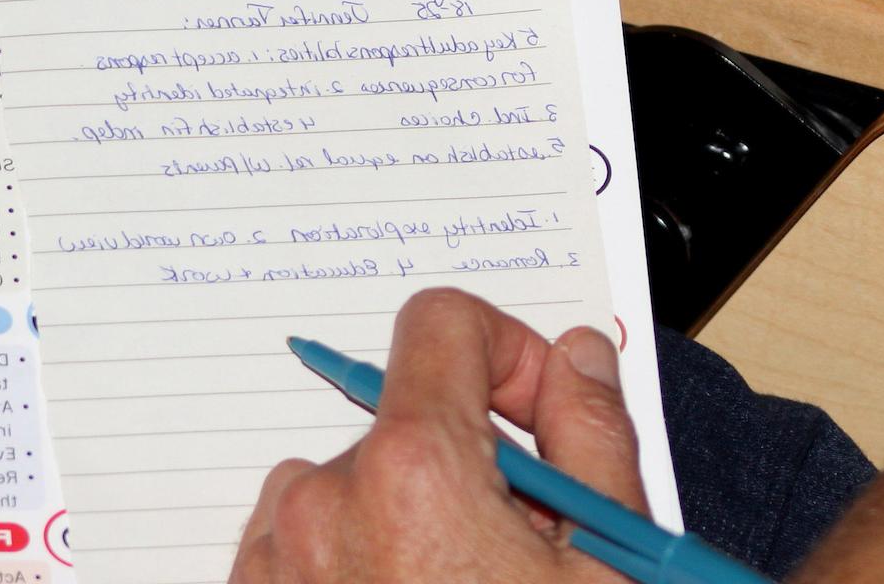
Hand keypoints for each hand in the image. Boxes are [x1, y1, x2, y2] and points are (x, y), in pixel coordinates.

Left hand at [231, 288, 645, 582]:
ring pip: (346, 489)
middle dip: (468, 464)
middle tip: (522, 550)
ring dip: (401, 521)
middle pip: (406, 420)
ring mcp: (275, 569)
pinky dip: (344, 568)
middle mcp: (322, 509)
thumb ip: (593, 438)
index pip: (441, 324)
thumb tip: (579, 359)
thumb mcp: (608, 563)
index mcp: (413, 472)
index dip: (506, 356)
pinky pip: (291, 553)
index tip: (537, 417)